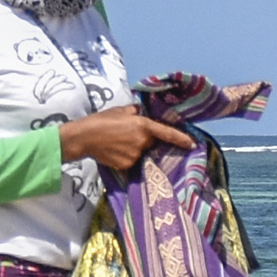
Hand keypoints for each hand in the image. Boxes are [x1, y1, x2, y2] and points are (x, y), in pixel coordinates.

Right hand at [57, 106, 193, 174]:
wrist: (84, 137)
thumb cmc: (101, 120)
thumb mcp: (120, 111)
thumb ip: (135, 112)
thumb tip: (141, 113)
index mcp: (142, 125)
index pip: (167, 132)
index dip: (181, 138)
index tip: (192, 144)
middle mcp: (142, 141)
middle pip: (151, 142)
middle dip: (144, 139)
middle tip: (126, 135)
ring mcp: (135, 155)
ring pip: (140, 152)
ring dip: (133, 148)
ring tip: (116, 142)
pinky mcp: (126, 165)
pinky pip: (131, 161)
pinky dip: (125, 157)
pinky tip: (113, 151)